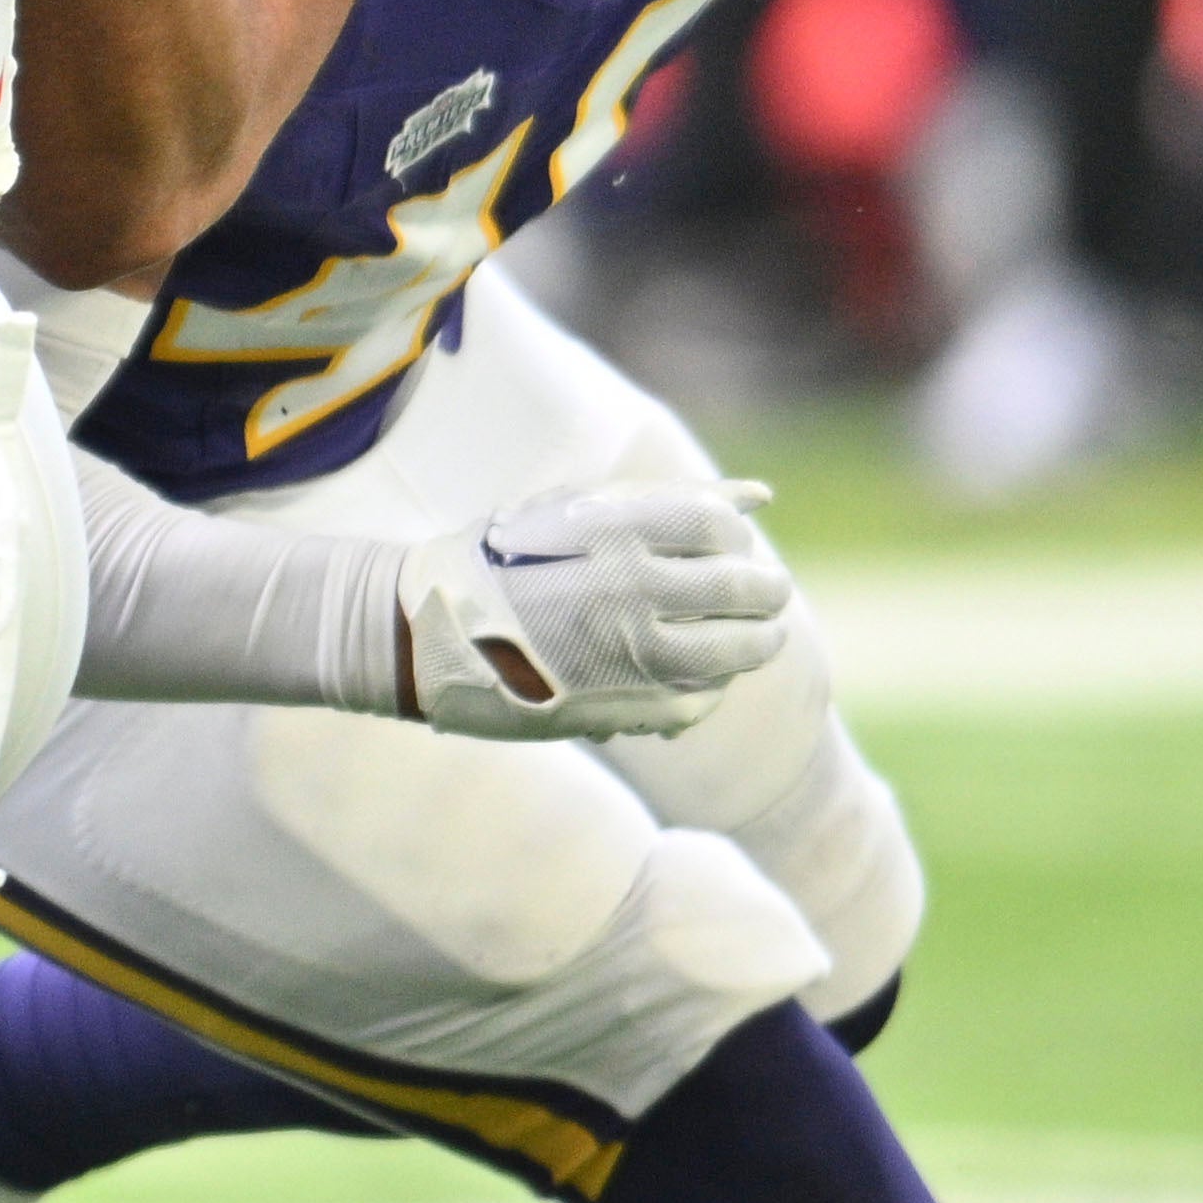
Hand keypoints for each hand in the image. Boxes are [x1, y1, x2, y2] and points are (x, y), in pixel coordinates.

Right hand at [396, 479, 790, 740]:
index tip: (738, 544)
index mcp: (613, 529)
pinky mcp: (627, 708)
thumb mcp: (574, 508)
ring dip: (758, 642)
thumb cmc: (506, 558)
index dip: (738, 535)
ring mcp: (631, 654)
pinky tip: (705, 673)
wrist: (431, 633)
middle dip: (767, 590)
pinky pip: (702, 697)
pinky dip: (716, 685)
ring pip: (735, 651)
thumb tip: (762, 495)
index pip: (719, 526)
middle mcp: (629, 589)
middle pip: (743, 588)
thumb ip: (669, 499)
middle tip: (770, 591)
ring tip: (759, 636)